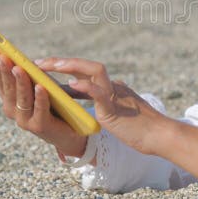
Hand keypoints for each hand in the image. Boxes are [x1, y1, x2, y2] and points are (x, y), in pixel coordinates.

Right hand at [0, 51, 86, 157]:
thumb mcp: (39, 85)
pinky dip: (40, 97)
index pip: (1, 82)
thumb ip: (29, 75)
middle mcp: (14, 112)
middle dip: (6, 71)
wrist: (68, 130)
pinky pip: (40, 109)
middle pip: (9, 89)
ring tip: (18, 68)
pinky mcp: (41, 126)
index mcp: (10, 101)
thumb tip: (20, 59)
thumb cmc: (52, 103)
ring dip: (20, 82)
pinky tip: (40, 86)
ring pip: (22, 99)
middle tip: (4, 57)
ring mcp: (25, 121)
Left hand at [35, 57, 170, 155]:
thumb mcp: (114, 110)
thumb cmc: (137, 127)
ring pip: (93, 70)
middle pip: (86, 65)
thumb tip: (80, 90)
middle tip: (38, 63)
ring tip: (48, 67)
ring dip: (69, 66)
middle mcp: (112, 86)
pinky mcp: (116, 108)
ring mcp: (114, 95)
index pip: (85, 71)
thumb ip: (100, 99)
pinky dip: (86, 86)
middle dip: (61, 62)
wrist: (159, 136)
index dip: (65, 66)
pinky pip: (100, 93)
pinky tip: (71, 84)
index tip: (45, 67)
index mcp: (110, 87)